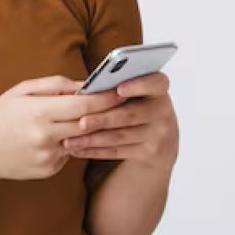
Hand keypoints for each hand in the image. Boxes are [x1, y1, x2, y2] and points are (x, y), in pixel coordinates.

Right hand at [0, 75, 130, 181]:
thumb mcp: (21, 91)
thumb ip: (55, 85)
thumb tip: (85, 84)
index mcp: (39, 112)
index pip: (84, 105)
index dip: (106, 98)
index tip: (120, 91)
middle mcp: (46, 136)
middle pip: (89, 124)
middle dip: (106, 114)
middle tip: (121, 103)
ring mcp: (48, 156)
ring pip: (81, 140)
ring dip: (88, 129)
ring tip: (92, 118)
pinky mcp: (49, 170)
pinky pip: (69, 153)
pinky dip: (69, 143)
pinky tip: (56, 138)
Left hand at [61, 72, 178, 170]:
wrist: (159, 137)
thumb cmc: (137, 104)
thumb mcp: (136, 92)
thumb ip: (118, 86)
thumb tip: (87, 90)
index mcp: (159, 89)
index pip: (156, 83)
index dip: (138, 85)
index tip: (119, 88)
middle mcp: (163, 111)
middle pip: (131, 114)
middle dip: (103, 119)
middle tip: (81, 122)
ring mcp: (159, 134)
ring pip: (121, 136)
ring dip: (93, 139)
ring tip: (70, 140)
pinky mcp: (150, 152)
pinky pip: (119, 151)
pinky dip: (96, 151)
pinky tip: (78, 150)